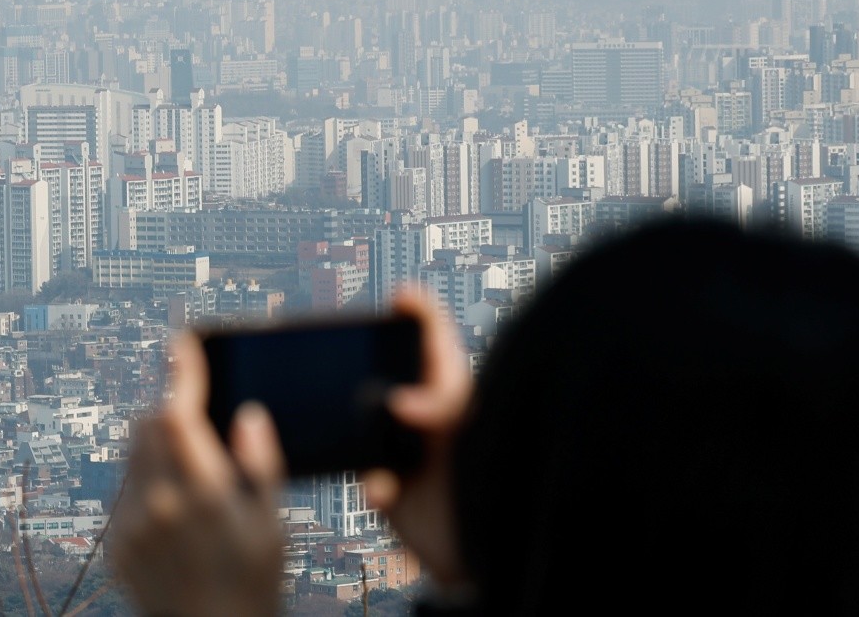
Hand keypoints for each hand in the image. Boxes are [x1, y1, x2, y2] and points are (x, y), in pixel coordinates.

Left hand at [114, 334, 286, 616]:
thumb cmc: (253, 583)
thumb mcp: (272, 525)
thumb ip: (260, 465)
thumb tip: (247, 416)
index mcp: (204, 495)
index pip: (179, 413)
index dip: (182, 371)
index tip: (182, 342)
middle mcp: (160, 505)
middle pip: (149, 423)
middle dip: (171, 408)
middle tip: (196, 416)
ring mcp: (132, 526)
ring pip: (132, 452)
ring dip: (156, 440)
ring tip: (190, 465)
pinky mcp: (117, 544)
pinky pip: (125, 488)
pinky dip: (145, 477)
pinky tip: (174, 503)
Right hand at [364, 290, 473, 589]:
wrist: (489, 561)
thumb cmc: (502, 489)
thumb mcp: (477, 430)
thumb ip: (442, 404)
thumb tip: (400, 403)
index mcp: (456, 394)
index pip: (438, 340)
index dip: (418, 312)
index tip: (400, 297)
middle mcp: (430, 420)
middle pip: (394, 376)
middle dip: (375, 373)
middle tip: (356, 362)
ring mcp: (409, 454)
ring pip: (371, 427)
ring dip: (365, 434)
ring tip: (377, 444)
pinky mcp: (392, 490)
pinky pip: (368, 478)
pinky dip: (373, 483)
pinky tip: (385, 490)